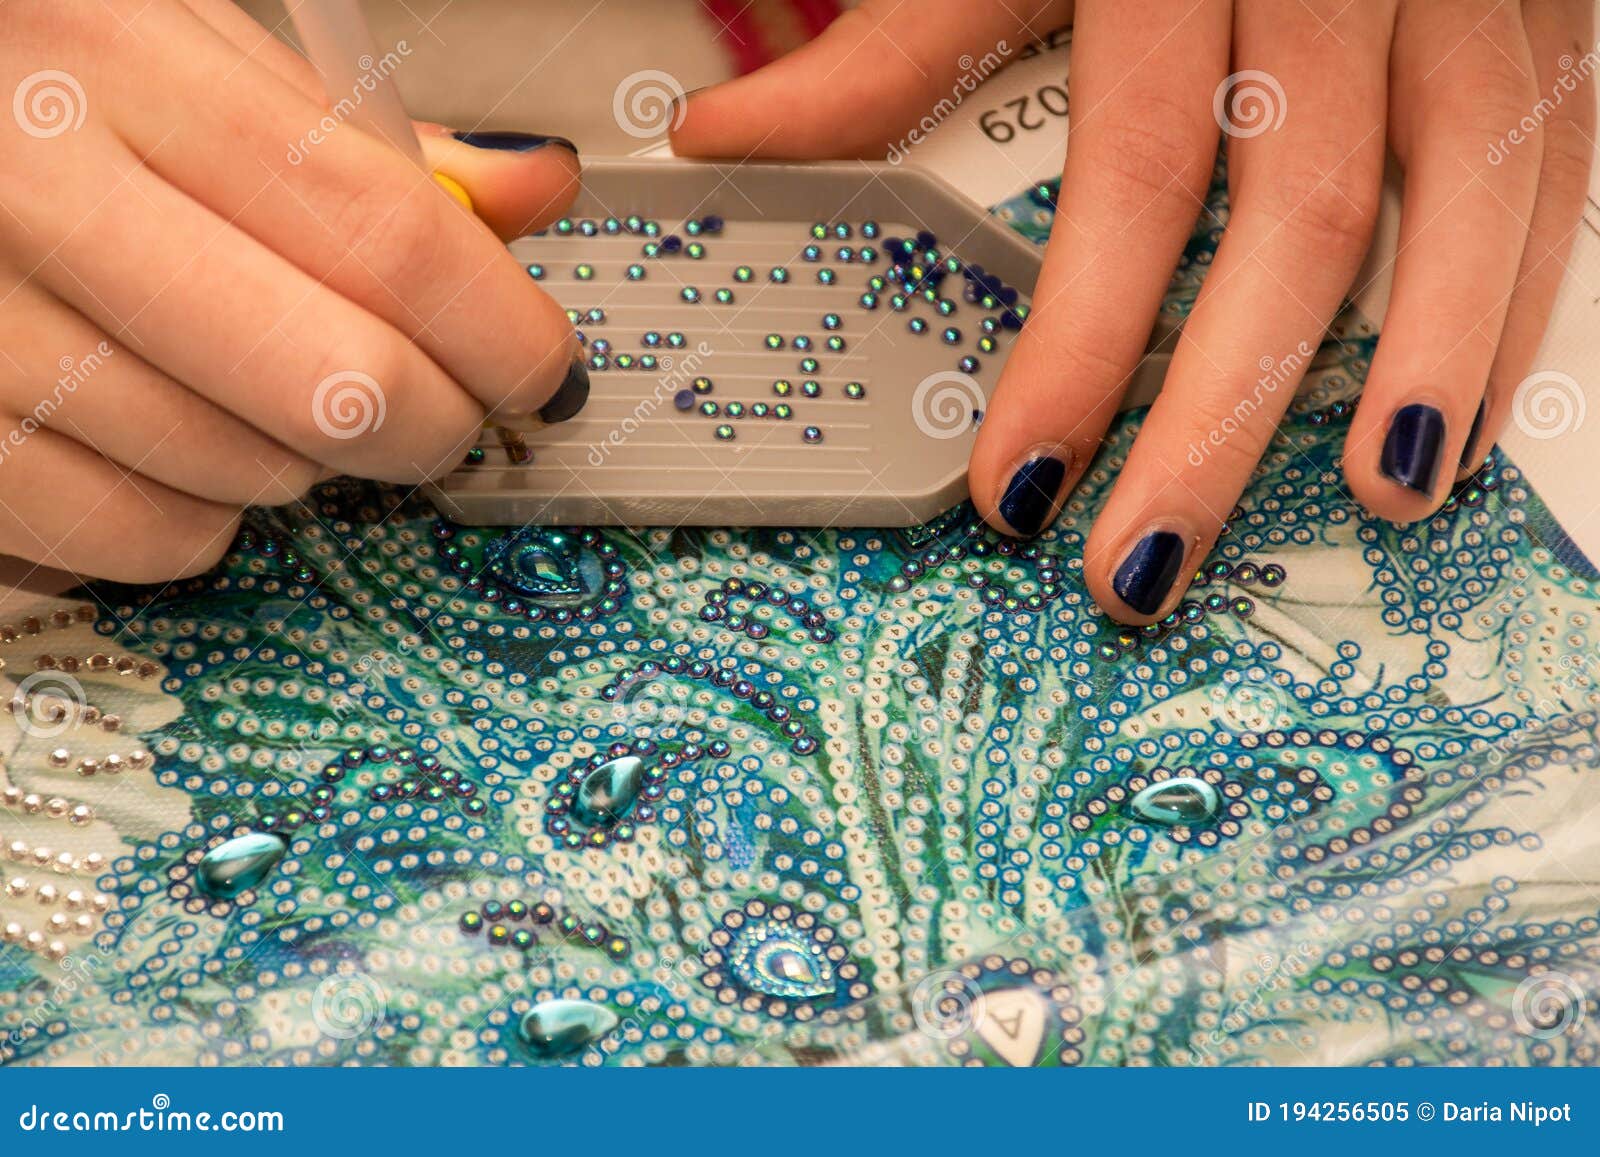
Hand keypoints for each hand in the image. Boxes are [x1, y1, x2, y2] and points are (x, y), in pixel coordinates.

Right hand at [0, 0, 582, 582]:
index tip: (542, 373)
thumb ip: (359, 138)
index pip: (389, 234)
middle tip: (440, 413)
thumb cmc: (15, 78)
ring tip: (264, 393)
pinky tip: (168, 443)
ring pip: (244, 479)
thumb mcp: (176, 49)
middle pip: (340, 387)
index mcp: (120, 62)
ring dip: (302, 463)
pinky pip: (137, 541)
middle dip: (432, 425)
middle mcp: (30, 190)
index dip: (505, 331)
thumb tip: (530, 194)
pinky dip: (193, 519)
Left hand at [671, 0, 1595, 622]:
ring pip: (1464, 194)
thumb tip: (733, 137)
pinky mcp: (1541, 20)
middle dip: (1219, 415)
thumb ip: (893, 48)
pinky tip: (1466, 411)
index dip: (1081, 343)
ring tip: (1375, 502)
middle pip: (1293, 219)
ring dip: (1426, 363)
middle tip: (1146, 559)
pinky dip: (1520, 295)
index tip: (1019, 482)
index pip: (1135, 174)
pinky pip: (1556, 167)